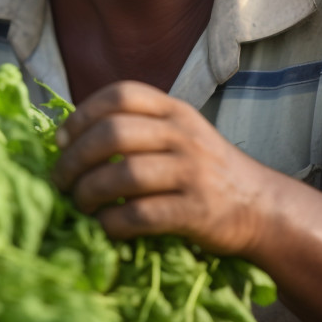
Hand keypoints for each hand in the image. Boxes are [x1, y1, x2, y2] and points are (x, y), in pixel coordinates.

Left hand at [51, 80, 269, 256]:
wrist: (260, 205)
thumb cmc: (204, 169)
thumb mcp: (179, 133)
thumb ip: (138, 127)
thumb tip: (71, 137)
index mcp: (174, 110)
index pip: (120, 94)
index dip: (82, 114)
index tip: (62, 140)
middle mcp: (183, 135)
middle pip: (113, 134)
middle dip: (75, 159)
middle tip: (61, 180)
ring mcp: (193, 172)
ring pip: (124, 174)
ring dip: (89, 192)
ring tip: (80, 204)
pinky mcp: (197, 211)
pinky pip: (142, 215)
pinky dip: (114, 223)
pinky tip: (106, 226)